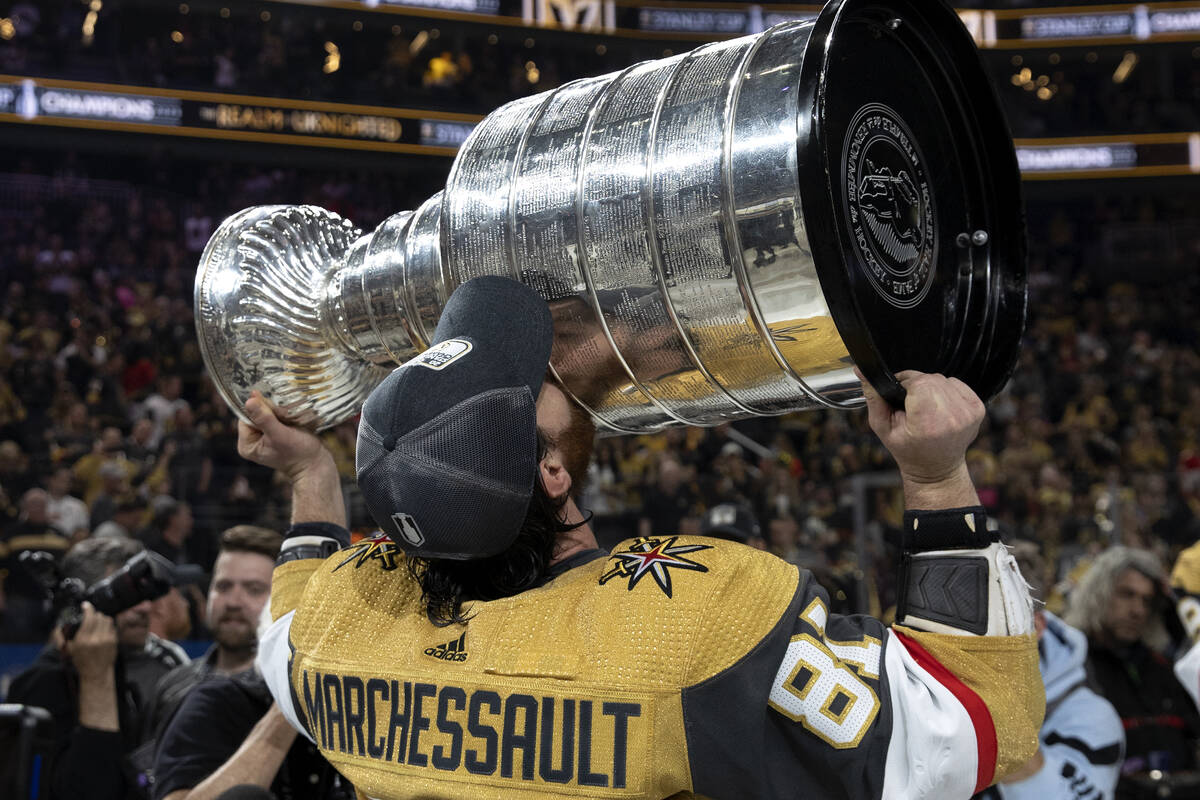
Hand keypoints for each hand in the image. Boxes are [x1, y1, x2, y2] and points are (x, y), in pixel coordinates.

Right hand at [64, 602, 116, 678]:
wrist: (96, 672)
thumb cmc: (81, 661)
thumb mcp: (69, 649)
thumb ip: (64, 636)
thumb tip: (60, 625)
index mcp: (82, 640)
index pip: (88, 618)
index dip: (88, 608)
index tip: (86, 605)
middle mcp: (95, 639)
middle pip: (98, 617)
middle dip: (94, 614)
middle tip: (91, 616)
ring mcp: (106, 639)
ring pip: (107, 620)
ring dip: (102, 618)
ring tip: (97, 622)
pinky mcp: (114, 641)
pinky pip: (112, 626)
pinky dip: (107, 625)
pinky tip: (102, 629)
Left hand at [237, 391, 331, 481]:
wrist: (316, 464)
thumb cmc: (299, 454)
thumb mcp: (280, 435)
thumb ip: (264, 418)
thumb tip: (249, 400)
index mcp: (246, 444)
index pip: (245, 416)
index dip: (259, 409)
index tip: (275, 411)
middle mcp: (252, 441)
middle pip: (255, 414)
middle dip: (270, 411)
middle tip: (285, 418)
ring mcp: (263, 438)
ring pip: (266, 414)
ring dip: (278, 412)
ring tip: (290, 421)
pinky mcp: (274, 434)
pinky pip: (274, 417)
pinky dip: (282, 415)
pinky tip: (291, 421)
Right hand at [859, 369, 983, 482]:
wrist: (936, 468)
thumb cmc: (908, 449)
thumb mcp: (882, 426)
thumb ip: (873, 397)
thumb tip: (861, 371)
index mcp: (929, 424)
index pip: (918, 382)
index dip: (906, 385)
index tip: (902, 398)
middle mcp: (953, 417)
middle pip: (931, 379)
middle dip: (917, 386)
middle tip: (911, 404)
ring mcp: (968, 413)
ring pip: (943, 379)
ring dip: (931, 388)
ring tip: (925, 407)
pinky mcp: (978, 408)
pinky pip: (956, 383)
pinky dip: (946, 390)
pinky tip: (939, 407)